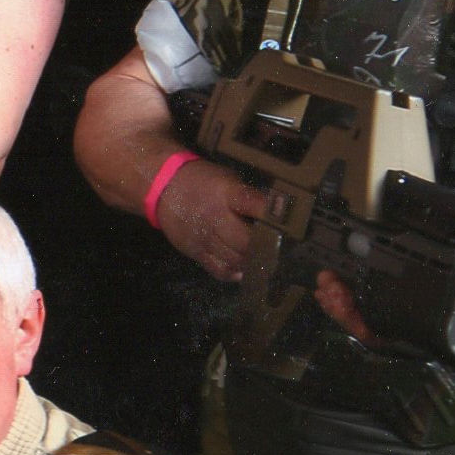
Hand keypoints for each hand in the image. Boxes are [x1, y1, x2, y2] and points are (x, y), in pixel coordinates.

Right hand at [155, 157, 268, 282]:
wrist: (162, 188)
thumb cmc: (203, 181)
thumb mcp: (228, 181)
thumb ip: (248, 199)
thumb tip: (275, 217)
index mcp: (226, 195)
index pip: (255, 205)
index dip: (274, 216)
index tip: (292, 225)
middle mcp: (215, 218)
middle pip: (246, 242)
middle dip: (264, 248)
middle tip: (279, 251)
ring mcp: (204, 238)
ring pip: (234, 259)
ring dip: (252, 262)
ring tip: (265, 262)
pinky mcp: (195, 251)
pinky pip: (217, 269)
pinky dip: (233, 273)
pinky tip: (243, 271)